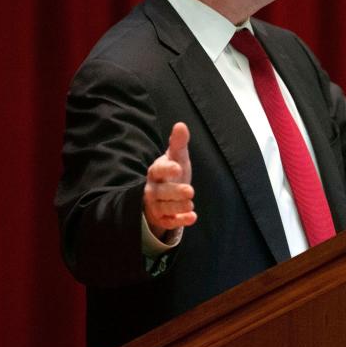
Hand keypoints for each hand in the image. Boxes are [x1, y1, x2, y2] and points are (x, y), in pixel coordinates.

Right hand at [143, 122, 196, 237]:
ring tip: (191, 204)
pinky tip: (192, 218)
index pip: (158, 170)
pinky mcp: (162, 219)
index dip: (167, 169)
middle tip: (190, 190)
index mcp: (156, 172)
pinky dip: (180, 220)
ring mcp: (156, 205)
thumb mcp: (177, 157)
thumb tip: (181, 125)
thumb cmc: (172, 172)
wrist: (163, 195)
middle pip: (161, 192)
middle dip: (175, 192)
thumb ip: (178, 143)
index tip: (178, 167)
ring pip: (165, 207)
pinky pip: (169, 222)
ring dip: (178, 207)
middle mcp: (153, 189)